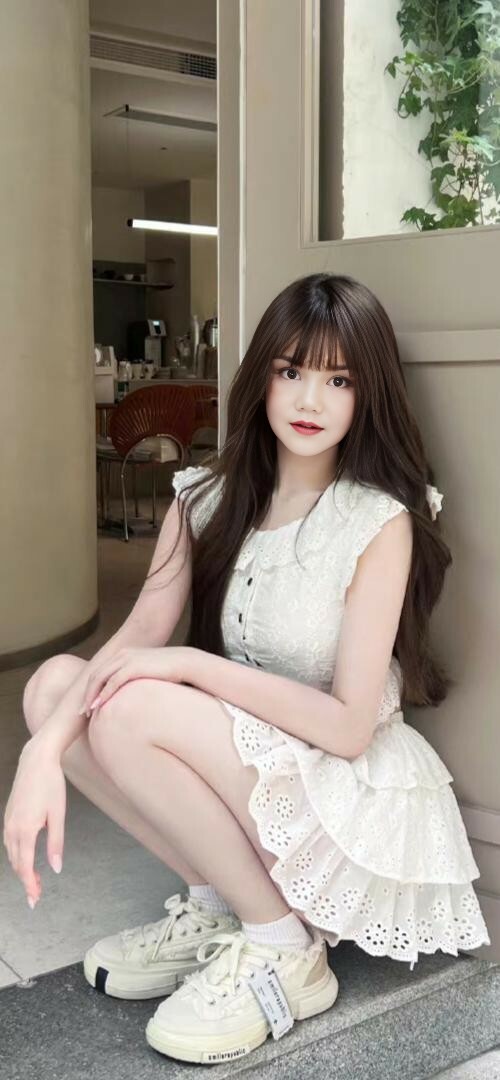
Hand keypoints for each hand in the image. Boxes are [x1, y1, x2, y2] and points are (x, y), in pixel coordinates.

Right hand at [3, 737, 65, 906]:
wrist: (36, 759)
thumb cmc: (51, 784)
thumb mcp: (58, 815)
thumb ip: (56, 843)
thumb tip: (55, 868)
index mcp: (25, 830)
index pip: (25, 867)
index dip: (29, 886)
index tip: (34, 900)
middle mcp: (12, 828)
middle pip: (16, 863)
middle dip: (25, 880)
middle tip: (36, 895)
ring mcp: (8, 820)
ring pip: (11, 853)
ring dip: (21, 868)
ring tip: (34, 879)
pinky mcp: (8, 814)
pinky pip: (9, 841)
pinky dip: (16, 854)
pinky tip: (25, 856)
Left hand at [78, 646, 192, 716]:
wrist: (185, 662)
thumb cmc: (169, 671)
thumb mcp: (148, 673)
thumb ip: (135, 679)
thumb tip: (129, 695)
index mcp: (124, 655)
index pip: (100, 672)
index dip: (91, 689)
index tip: (87, 705)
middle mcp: (122, 654)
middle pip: (96, 675)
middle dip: (86, 694)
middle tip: (81, 712)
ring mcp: (127, 659)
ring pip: (101, 678)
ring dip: (92, 696)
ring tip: (87, 712)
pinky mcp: (133, 666)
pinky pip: (113, 681)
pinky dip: (104, 694)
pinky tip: (100, 705)